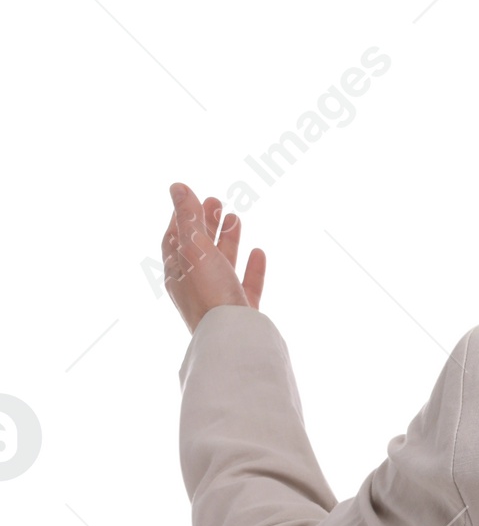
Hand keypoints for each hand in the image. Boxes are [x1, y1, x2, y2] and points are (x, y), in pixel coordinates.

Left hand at [161, 181, 266, 332]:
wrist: (234, 339)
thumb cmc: (210, 292)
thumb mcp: (195, 247)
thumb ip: (188, 216)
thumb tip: (177, 186)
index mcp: (177, 273)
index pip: (173, 239)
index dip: (180, 218)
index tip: (190, 198)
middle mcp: (196, 287)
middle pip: (199, 249)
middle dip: (205, 224)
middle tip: (217, 201)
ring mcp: (220, 299)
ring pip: (223, 264)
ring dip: (229, 240)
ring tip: (236, 218)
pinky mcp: (242, 311)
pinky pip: (247, 285)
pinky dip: (252, 267)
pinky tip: (259, 253)